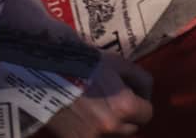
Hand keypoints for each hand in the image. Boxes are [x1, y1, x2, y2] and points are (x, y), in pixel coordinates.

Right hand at [36, 53, 153, 136]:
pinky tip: (85, 118)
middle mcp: (110, 127)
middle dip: (128, 117)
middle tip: (115, 102)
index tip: (133, 95)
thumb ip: (141, 79)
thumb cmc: (86, 64)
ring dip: (111, 126)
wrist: (47, 72)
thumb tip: (147, 94)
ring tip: (99, 109)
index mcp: (125, 107)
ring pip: (113, 136)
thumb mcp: (120, 64)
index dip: (142, 103)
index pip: (147, 114)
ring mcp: (91, 137)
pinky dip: (93, 131)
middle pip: (131, 129)